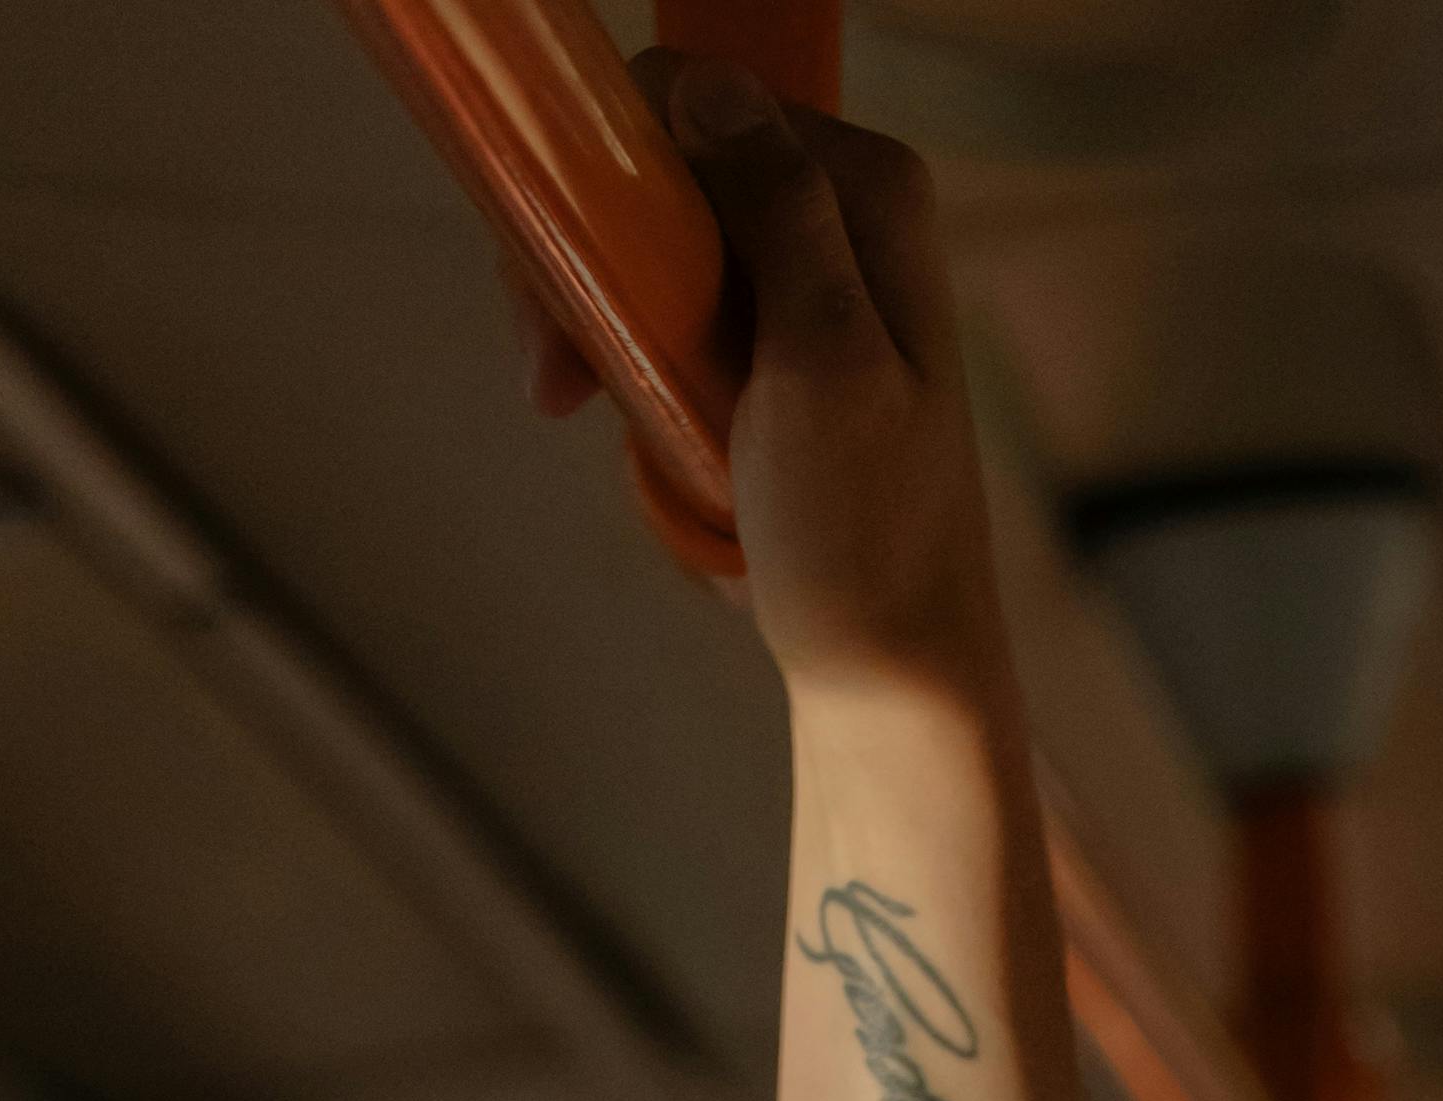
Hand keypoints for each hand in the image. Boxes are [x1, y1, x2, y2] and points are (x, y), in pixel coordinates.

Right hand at [519, 58, 1006, 706]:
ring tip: (574, 399)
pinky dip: (623, 351)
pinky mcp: (768, 340)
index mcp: (869, 193)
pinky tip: (613, 411)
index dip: (604, 171)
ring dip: (590, 311)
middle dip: (586, 255)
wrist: (888, 671)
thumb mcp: (827, 366)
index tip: (558, 288)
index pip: (695, 100)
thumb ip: (782, 218)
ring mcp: (801, 277)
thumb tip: (715, 87)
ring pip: (650, 235)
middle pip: (660, 166)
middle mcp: (839, 214)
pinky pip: (664, 302)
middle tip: (555, 369)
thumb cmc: (868, 542)